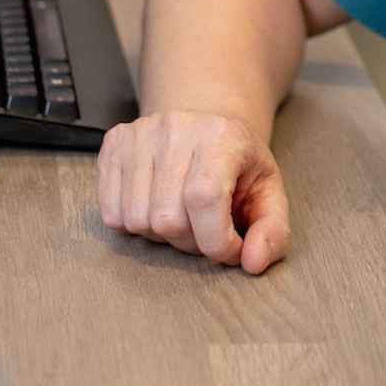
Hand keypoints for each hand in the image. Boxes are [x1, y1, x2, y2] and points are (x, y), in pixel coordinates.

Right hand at [97, 109, 291, 272]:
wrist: (205, 123)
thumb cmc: (238, 164)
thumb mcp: (269, 194)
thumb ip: (273, 232)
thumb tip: (253, 263)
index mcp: (221, 136)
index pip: (204, 199)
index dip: (216, 240)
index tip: (230, 250)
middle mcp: (176, 128)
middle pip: (168, 218)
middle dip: (190, 242)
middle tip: (205, 229)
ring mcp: (140, 134)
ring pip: (137, 220)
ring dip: (161, 236)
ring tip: (181, 216)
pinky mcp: (114, 144)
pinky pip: (112, 213)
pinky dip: (134, 225)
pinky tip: (155, 207)